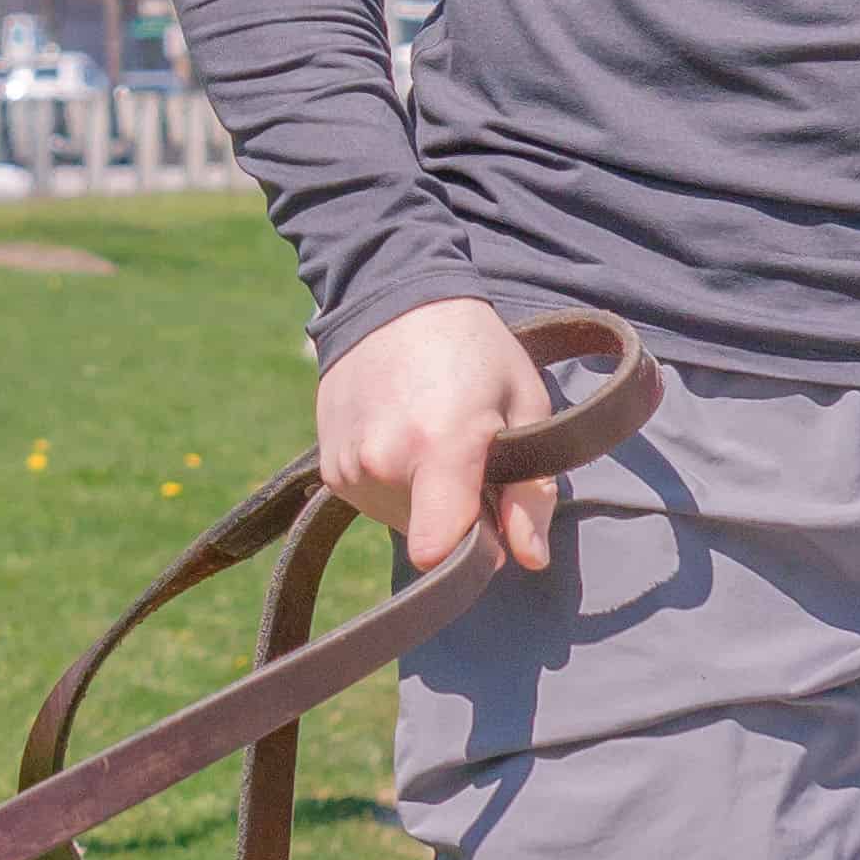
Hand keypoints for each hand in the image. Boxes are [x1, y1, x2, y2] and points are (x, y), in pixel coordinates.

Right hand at [315, 296, 559, 573]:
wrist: (393, 300)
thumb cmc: (475, 351)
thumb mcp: (526, 405)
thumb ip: (530, 491)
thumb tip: (529, 559)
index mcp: (439, 446)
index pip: (436, 551)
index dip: (475, 554)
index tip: (494, 526)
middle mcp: (382, 462)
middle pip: (431, 538)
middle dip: (459, 514)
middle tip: (470, 458)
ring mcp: (348, 467)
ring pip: (403, 523)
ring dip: (425, 501)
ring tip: (432, 439)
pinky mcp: (329, 469)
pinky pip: (375, 503)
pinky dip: (395, 487)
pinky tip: (404, 438)